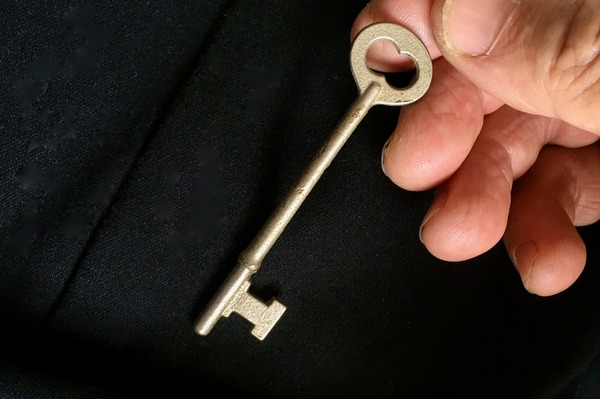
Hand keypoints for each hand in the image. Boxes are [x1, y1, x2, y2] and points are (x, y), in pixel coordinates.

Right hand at [352, 0, 599, 295]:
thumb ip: (542, 39)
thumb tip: (446, 14)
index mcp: (578, 1)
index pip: (468, 2)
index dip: (412, 26)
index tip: (380, 65)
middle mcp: (584, 34)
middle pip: (482, 73)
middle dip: (440, 131)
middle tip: (416, 168)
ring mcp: (593, 91)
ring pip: (516, 136)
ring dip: (482, 196)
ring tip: (465, 234)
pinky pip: (566, 180)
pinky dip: (542, 223)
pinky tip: (544, 256)